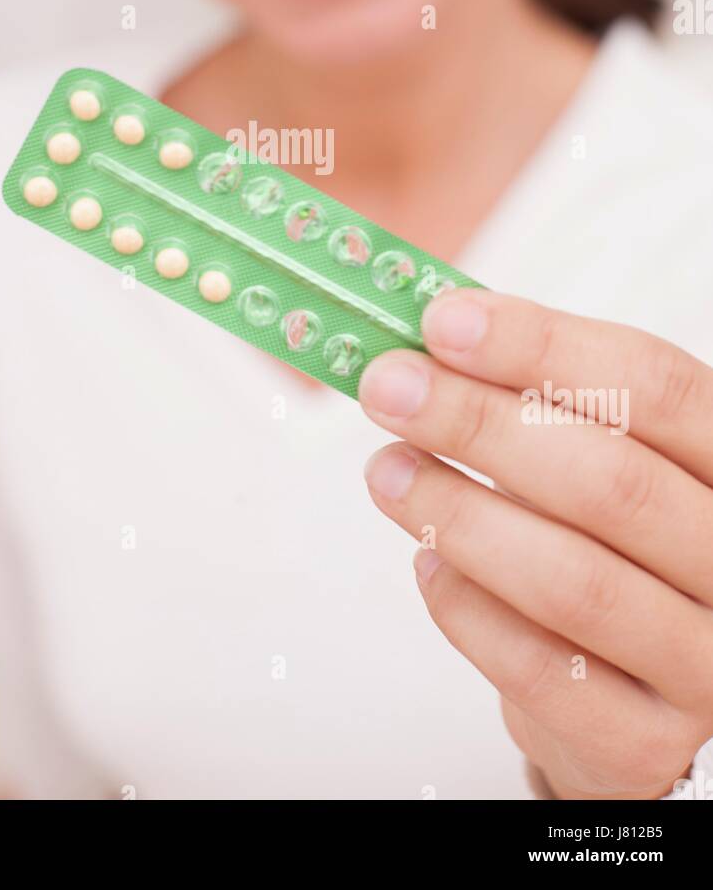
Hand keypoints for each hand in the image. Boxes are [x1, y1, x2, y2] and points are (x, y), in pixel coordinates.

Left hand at [359, 289, 712, 799]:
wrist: (664, 701)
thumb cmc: (629, 551)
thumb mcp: (621, 460)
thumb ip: (549, 401)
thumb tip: (434, 338)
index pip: (656, 387)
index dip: (542, 346)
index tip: (443, 322)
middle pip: (610, 482)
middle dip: (479, 423)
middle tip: (389, 387)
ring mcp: (703, 666)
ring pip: (572, 581)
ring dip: (457, 512)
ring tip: (387, 470)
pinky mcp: (644, 746)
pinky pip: (539, 669)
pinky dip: (466, 606)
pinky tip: (426, 560)